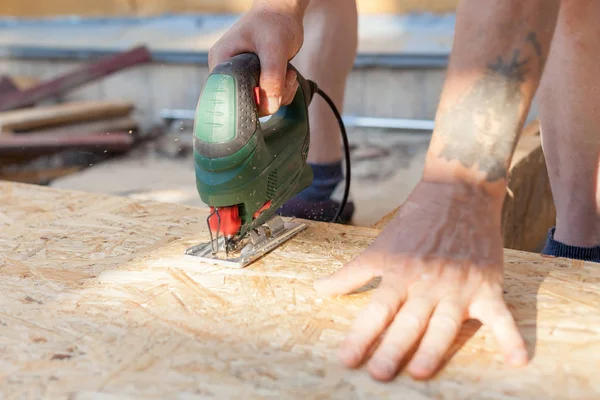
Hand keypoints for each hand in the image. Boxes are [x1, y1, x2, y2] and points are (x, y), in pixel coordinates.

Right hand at [208, 5, 304, 115]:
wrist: (284, 12)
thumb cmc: (274, 21)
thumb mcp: (274, 48)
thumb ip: (272, 75)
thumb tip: (271, 103)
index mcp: (222, 63)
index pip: (228, 97)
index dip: (249, 103)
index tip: (270, 93)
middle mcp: (229, 73)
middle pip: (246, 103)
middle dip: (270, 98)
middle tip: (286, 79)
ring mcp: (243, 77)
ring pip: (260, 103)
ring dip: (280, 94)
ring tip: (289, 74)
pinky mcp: (256, 80)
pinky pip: (268, 98)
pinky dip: (283, 92)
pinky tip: (289, 76)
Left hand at [314, 180, 527, 380]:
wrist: (459, 192)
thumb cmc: (415, 222)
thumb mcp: (379, 246)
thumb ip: (351, 273)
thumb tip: (317, 290)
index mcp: (399, 272)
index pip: (376, 310)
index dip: (361, 336)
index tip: (347, 360)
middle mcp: (426, 281)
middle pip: (407, 321)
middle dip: (392, 349)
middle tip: (379, 374)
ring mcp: (458, 284)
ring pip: (445, 323)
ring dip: (433, 348)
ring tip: (420, 371)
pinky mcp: (486, 284)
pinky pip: (500, 315)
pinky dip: (510, 336)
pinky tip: (517, 361)